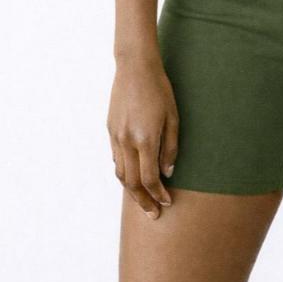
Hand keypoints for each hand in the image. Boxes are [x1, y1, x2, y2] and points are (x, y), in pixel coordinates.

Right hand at [106, 56, 179, 217]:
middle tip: (153, 214)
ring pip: (120, 173)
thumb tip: (168, 172)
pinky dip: (124, 172)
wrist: (135, 67)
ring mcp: (115, 136)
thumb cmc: (159, 89)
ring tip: (142, 200)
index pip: (149, 178)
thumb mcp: (172, 116)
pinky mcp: (110, 130)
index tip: (167, 202)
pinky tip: (132, 176)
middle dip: (143, 201)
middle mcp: (126, 141)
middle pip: (132, 182)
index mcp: (144, 138)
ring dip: (131, 191)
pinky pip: (116, 158)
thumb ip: (170, 146)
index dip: (158, 194)